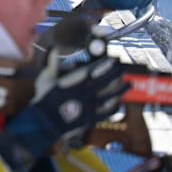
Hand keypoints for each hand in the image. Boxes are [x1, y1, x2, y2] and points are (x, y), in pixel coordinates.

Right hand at [0, 57, 125, 171]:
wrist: (44, 122)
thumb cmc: (43, 98)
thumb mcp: (46, 78)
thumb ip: (54, 64)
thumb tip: (57, 49)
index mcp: (75, 83)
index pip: (94, 71)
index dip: (105, 64)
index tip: (112, 59)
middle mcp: (85, 94)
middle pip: (105, 82)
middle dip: (115, 74)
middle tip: (122, 68)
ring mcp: (89, 107)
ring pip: (110, 97)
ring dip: (120, 90)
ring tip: (128, 84)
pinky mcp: (90, 119)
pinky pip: (106, 113)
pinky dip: (114, 108)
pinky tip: (118, 104)